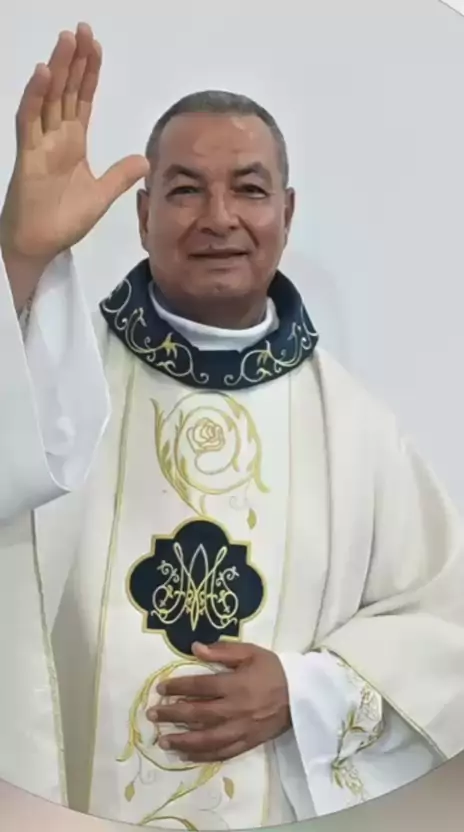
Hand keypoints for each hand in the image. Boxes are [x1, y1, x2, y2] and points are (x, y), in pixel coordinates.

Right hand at [0, 22, 148, 307]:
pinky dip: (35, 96)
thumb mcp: (100, 195)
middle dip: (75, 60)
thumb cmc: (63, 220)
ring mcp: (39, 144)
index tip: (95, 48)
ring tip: (67, 40)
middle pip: (66, 91)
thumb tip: (144, 160)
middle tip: (82, 30)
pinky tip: (43, 73)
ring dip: (57, 69)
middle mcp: (55, 137)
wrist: (40, 244)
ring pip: (48, 98)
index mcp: (72, 143)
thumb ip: (120, 176)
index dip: (88, 74)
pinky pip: (29, 120)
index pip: (82, 100)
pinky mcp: (28, 156)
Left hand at [146, 642, 290, 762]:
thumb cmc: (273, 670)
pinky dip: (202, 755)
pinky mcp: (246, 743)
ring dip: (182, 740)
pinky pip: (221, 753)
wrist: (301, 695)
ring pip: (206, 738)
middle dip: (172, 714)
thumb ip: (223, 651)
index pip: (200, 686)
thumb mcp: (251, 652)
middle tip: (152, 715)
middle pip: (198, 713)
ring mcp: (240, 729)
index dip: (178, 687)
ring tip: (162, 740)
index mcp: (235, 685)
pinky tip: (186, 754)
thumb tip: (195, 648)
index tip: (160, 689)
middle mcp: (235, 709)